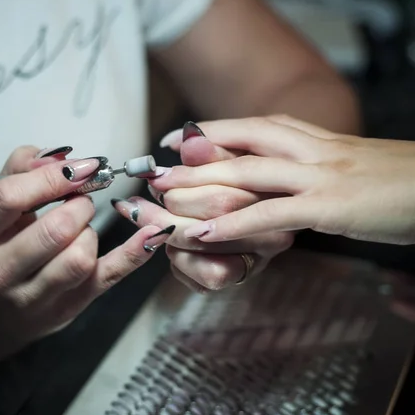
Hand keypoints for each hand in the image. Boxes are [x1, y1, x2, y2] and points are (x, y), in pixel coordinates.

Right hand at [0, 145, 170, 346]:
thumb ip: (20, 171)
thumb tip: (62, 156)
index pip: (9, 198)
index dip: (50, 176)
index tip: (79, 167)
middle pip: (54, 230)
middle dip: (78, 206)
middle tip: (80, 200)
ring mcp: (32, 299)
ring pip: (80, 258)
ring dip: (90, 231)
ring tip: (80, 227)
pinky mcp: (66, 310)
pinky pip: (107, 278)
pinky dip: (134, 254)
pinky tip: (152, 233)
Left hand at [112, 122, 293, 292]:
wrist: (251, 235)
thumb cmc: (235, 192)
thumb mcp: (228, 165)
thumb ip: (207, 153)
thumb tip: (188, 136)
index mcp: (272, 194)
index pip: (227, 184)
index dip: (183, 179)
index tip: (155, 176)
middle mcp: (273, 229)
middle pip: (215, 213)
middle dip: (169, 204)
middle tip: (141, 201)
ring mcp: (260, 257)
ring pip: (205, 246)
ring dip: (169, 233)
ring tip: (154, 221)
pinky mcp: (242, 278)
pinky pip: (206, 275)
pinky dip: (181, 261)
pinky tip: (173, 248)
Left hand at [151, 116, 414, 246]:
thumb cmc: (402, 181)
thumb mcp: (352, 165)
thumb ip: (317, 167)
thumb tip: (290, 181)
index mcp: (317, 138)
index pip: (255, 125)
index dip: (215, 130)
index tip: (182, 136)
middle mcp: (313, 148)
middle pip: (242, 143)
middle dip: (194, 153)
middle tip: (156, 164)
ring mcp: (320, 175)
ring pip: (248, 173)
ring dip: (201, 183)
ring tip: (164, 194)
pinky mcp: (330, 205)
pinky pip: (270, 214)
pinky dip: (232, 223)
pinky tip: (202, 232)